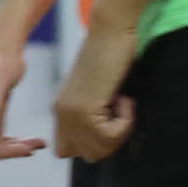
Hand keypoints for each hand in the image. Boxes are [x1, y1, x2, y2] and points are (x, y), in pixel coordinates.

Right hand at [0, 41, 45, 160]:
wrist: (2, 50)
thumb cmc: (4, 63)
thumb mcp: (1, 80)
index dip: (10, 151)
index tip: (32, 148)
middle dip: (14, 150)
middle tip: (41, 144)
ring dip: (16, 147)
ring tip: (39, 142)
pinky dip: (12, 141)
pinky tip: (30, 139)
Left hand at [51, 22, 138, 161]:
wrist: (112, 31)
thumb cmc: (113, 56)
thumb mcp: (98, 93)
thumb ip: (94, 117)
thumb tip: (106, 144)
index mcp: (61, 110)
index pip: (66, 151)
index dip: (93, 142)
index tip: (109, 119)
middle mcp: (61, 114)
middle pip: (88, 155)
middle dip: (111, 141)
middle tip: (120, 112)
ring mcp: (71, 112)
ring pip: (100, 150)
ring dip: (120, 130)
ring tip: (121, 102)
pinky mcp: (85, 108)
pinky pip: (111, 136)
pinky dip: (126, 121)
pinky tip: (124, 97)